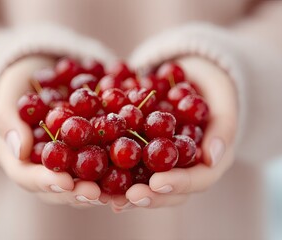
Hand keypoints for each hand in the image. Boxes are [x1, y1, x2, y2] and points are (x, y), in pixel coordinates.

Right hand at [0, 56, 108, 207]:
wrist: (46, 71)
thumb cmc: (22, 82)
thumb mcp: (9, 93)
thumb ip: (8, 119)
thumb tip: (20, 150)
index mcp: (21, 158)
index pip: (29, 177)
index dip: (46, 182)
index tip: (64, 182)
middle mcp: (46, 166)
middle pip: (60, 188)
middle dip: (77, 192)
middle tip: (95, 193)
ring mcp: (70, 160)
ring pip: (83, 181)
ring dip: (101, 189)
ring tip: (118, 193)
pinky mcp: (90, 150)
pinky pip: (102, 162)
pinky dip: (116, 169)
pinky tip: (133, 173)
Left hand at [112, 56, 237, 210]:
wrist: (194, 76)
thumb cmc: (214, 90)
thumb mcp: (225, 103)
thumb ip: (224, 128)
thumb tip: (211, 156)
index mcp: (208, 162)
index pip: (196, 180)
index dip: (177, 184)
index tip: (156, 182)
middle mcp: (184, 168)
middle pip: (168, 190)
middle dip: (147, 196)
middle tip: (126, 198)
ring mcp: (163, 162)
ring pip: (146, 183)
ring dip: (125, 192)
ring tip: (104, 196)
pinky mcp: (144, 150)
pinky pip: (129, 163)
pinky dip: (113, 170)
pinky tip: (96, 176)